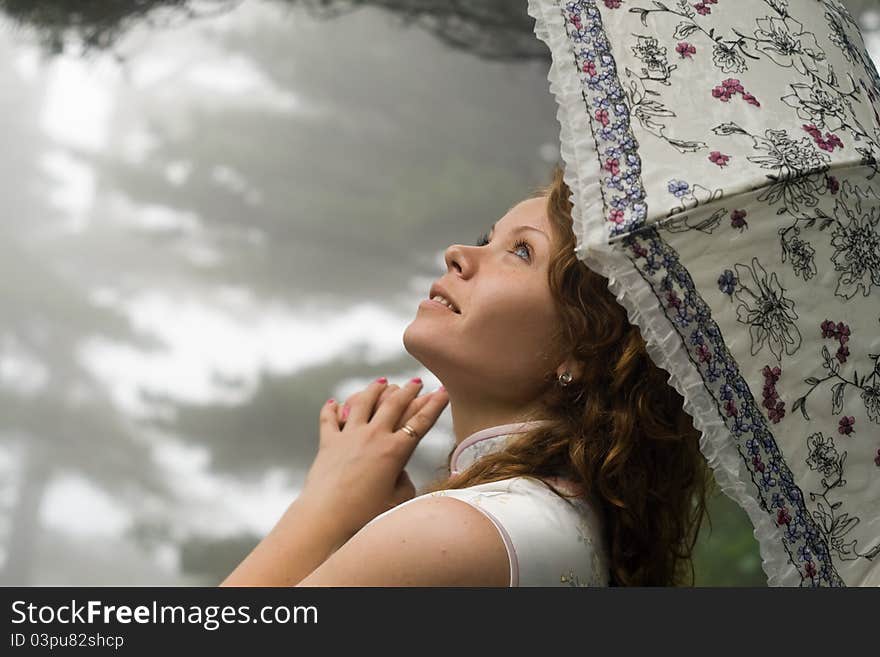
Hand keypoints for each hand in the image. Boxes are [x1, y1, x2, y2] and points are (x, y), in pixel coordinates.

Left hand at [299, 378, 448, 540]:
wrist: (326, 517)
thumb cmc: (364, 516)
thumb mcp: (397, 502)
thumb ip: (404, 484)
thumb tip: (399, 475)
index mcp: (395, 451)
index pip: (421, 421)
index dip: (435, 405)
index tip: (443, 391)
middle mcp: (373, 437)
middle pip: (394, 403)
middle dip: (408, 390)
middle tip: (417, 382)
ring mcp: (349, 436)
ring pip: (363, 402)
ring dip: (375, 389)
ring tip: (382, 382)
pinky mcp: (328, 442)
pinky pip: (329, 418)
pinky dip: (331, 409)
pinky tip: (333, 402)